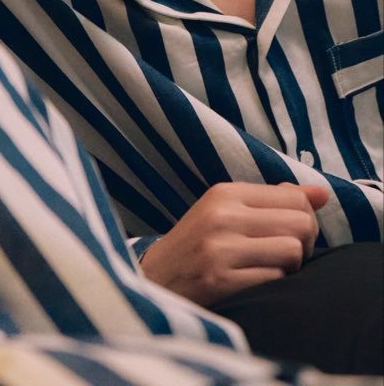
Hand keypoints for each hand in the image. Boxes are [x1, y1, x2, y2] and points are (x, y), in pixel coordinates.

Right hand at [139, 181, 328, 307]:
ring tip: (271, 269)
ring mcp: (220, 249)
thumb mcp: (228, 210)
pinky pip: (275, 280)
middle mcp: (222, 215)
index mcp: (225, 193)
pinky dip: (274, 285)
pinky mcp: (220, 281)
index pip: (295, 196)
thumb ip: (275, 200)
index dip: (306, 218)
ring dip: (291, 267)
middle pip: (300, 223)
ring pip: (293, 252)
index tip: (292, 232)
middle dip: (305, 244)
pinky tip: (256, 284)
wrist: (154, 279)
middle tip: (287, 255)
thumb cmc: (200, 244)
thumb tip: (323, 193)